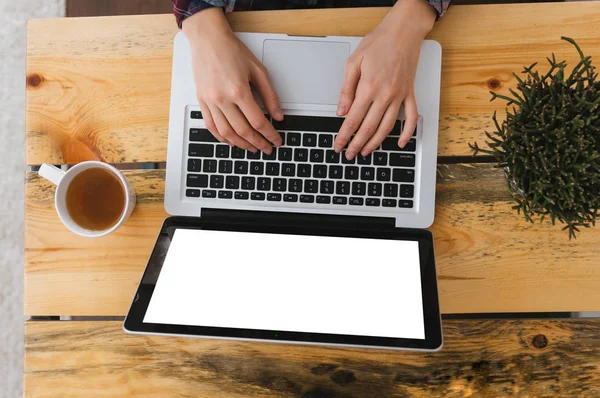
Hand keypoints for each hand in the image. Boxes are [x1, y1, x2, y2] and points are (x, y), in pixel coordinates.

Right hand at [182, 8, 282, 153]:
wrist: (208, 40)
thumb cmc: (232, 51)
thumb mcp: (258, 71)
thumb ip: (270, 96)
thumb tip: (278, 116)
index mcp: (239, 90)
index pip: (258, 121)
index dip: (269, 135)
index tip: (276, 141)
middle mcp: (222, 99)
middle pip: (243, 131)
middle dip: (257, 143)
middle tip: (266, 148)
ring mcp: (210, 101)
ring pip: (226, 132)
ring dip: (241, 144)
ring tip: (252, 148)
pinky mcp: (202, 101)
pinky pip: (211, 126)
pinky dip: (222, 137)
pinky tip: (231, 141)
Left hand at [334, 0, 435, 159]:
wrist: (403, 31)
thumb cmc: (378, 42)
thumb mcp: (353, 62)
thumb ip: (346, 89)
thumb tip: (341, 111)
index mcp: (369, 87)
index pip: (353, 119)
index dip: (344, 136)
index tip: (338, 145)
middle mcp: (385, 95)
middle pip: (368, 128)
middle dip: (356, 144)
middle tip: (348, 154)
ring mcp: (399, 96)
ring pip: (387, 127)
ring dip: (375, 143)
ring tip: (365, 152)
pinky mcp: (409, 94)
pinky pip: (411, 117)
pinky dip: (407, 132)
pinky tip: (401, 143)